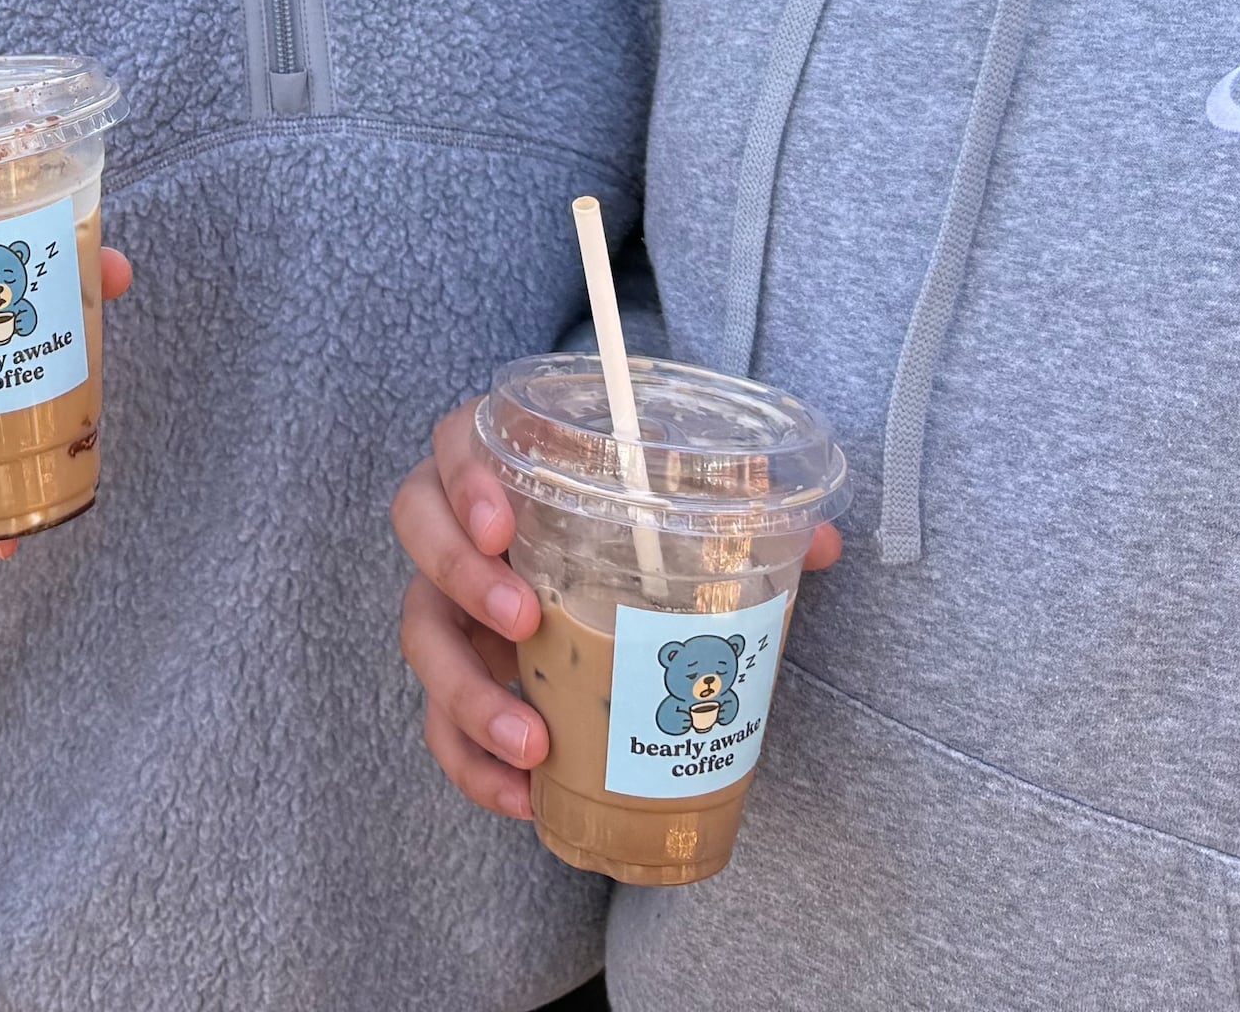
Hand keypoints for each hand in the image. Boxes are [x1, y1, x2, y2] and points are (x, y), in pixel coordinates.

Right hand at [393, 395, 841, 820]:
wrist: (605, 578)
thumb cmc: (633, 527)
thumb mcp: (684, 513)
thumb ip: (747, 518)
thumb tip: (822, 544)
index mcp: (505, 462)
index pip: (458, 441)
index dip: (466, 476)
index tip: (503, 522)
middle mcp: (461, 527)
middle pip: (417, 530)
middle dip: (460, 578)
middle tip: (524, 618)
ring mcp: (451, 602)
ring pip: (421, 637)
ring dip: (466, 696)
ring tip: (532, 744)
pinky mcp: (458, 676)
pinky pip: (439, 722)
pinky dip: (472, 765)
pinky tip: (523, 798)